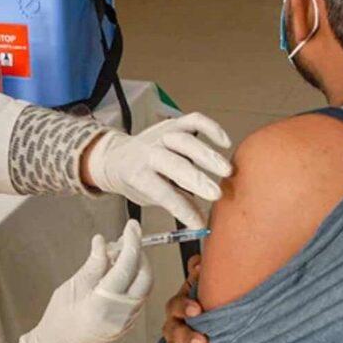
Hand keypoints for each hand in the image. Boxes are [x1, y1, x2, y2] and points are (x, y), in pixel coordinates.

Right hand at [8, 221, 152, 342]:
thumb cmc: (59, 319)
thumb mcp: (72, 287)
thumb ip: (92, 265)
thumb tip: (103, 241)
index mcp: (103, 303)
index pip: (126, 266)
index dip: (131, 243)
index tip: (131, 226)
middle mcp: (121, 313)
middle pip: (144, 275)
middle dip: (140, 252)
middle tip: (128, 236)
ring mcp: (127, 321)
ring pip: (145, 285)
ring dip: (138, 264)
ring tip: (120, 252)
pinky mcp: (129, 323)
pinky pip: (140, 295)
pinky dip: (135, 278)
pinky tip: (120, 269)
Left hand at [85, 112, 231, 227]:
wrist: (116, 156)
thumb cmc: (135, 179)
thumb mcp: (148, 196)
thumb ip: (175, 204)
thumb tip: (200, 222)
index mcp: (137, 174)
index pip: (161, 192)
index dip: (181, 208)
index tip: (198, 222)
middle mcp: (148, 153)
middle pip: (173, 164)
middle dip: (196, 179)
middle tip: (216, 194)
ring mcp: (160, 136)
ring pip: (184, 140)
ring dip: (207, 155)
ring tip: (226, 171)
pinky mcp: (172, 124)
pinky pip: (193, 120)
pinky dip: (211, 128)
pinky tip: (225, 143)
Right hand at [163, 256, 208, 342]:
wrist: (207, 332)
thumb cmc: (203, 308)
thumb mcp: (202, 289)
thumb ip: (200, 276)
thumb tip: (199, 261)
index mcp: (180, 306)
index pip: (176, 305)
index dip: (184, 306)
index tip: (197, 309)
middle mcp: (175, 326)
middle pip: (174, 330)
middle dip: (187, 336)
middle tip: (202, 341)